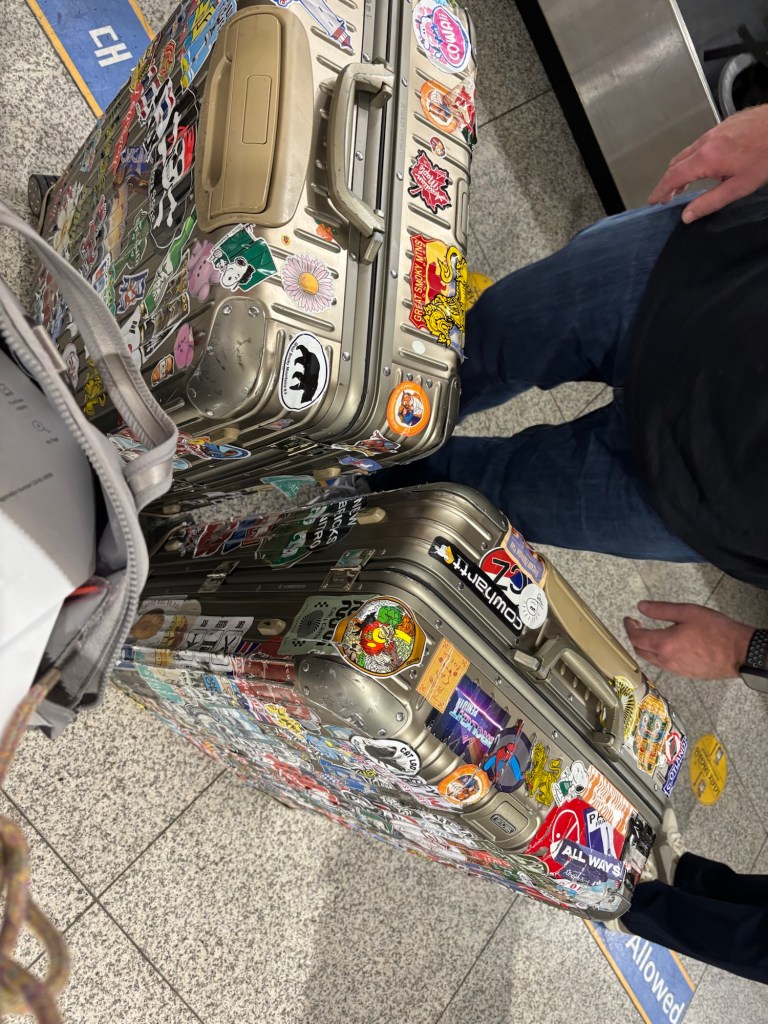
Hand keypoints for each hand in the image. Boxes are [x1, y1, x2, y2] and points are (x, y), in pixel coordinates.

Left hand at [624, 601, 753, 678]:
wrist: (739, 652)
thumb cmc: (716, 630)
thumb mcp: (687, 612)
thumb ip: (661, 610)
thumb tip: (641, 607)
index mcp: (664, 644)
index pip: (636, 638)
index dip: (629, 627)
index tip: (628, 619)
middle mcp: (666, 660)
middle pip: (640, 651)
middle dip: (635, 638)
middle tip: (637, 625)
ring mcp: (676, 670)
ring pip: (652, 659)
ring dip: (646, 647)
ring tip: (650, 634)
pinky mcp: (686, 674)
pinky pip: (665, 665)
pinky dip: (659, 655)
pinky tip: (667, 646)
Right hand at [648, 105, 767, 221]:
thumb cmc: (766, 156)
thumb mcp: (739, 187)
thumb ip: (710, 202)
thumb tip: (687, 216)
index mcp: (706, 158)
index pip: (673, 177)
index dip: (660, 190)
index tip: (653, 201)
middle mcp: (705, 141)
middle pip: (677, 162)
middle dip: (669, 180)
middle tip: (668, 197)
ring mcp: (715, 130)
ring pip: (689, 151)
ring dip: (684, 168)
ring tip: (686, 184)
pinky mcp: (725, 124)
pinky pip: (703, 142)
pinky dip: (697, 156)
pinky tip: (710, 165)